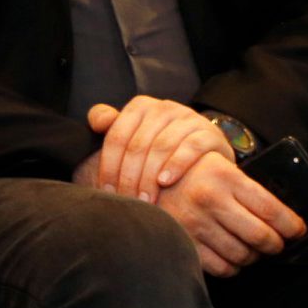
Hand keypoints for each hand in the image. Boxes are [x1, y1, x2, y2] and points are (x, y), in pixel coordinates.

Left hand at [88, 99, 234, 202]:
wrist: (208, 149)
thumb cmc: (162, 145)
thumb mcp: (136, 134)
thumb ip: (112, 127)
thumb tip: (97, 123)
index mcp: (141, 106)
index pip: (117, 136)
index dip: (109, 165)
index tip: (107, 191)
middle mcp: (164, 108)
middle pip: (137, 145)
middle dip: (129, 176)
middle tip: (127, 200)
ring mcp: (188, 118)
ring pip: (161, 147)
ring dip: (149, 176)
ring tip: (144, 199)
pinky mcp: (209, 133)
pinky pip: (190, 148)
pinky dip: (176, 165)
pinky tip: (165, 182)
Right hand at [153, 151, 303, 276]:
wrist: (140, 176)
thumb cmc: (188, 173)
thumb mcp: (218, 167)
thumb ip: (247, 190)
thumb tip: (284, 222)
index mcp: (224, 176)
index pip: (273, 210)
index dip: (292, 226)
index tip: (295, 231)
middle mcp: (209, 198)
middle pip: (263, 237)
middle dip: (274, 245)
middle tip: (273, 242)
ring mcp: (194, 222)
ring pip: (244, 256)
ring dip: (251, 256)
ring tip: (246, 246)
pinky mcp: (182, 240)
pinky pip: (222, 268)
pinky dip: (231, 266)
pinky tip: (227, 253)